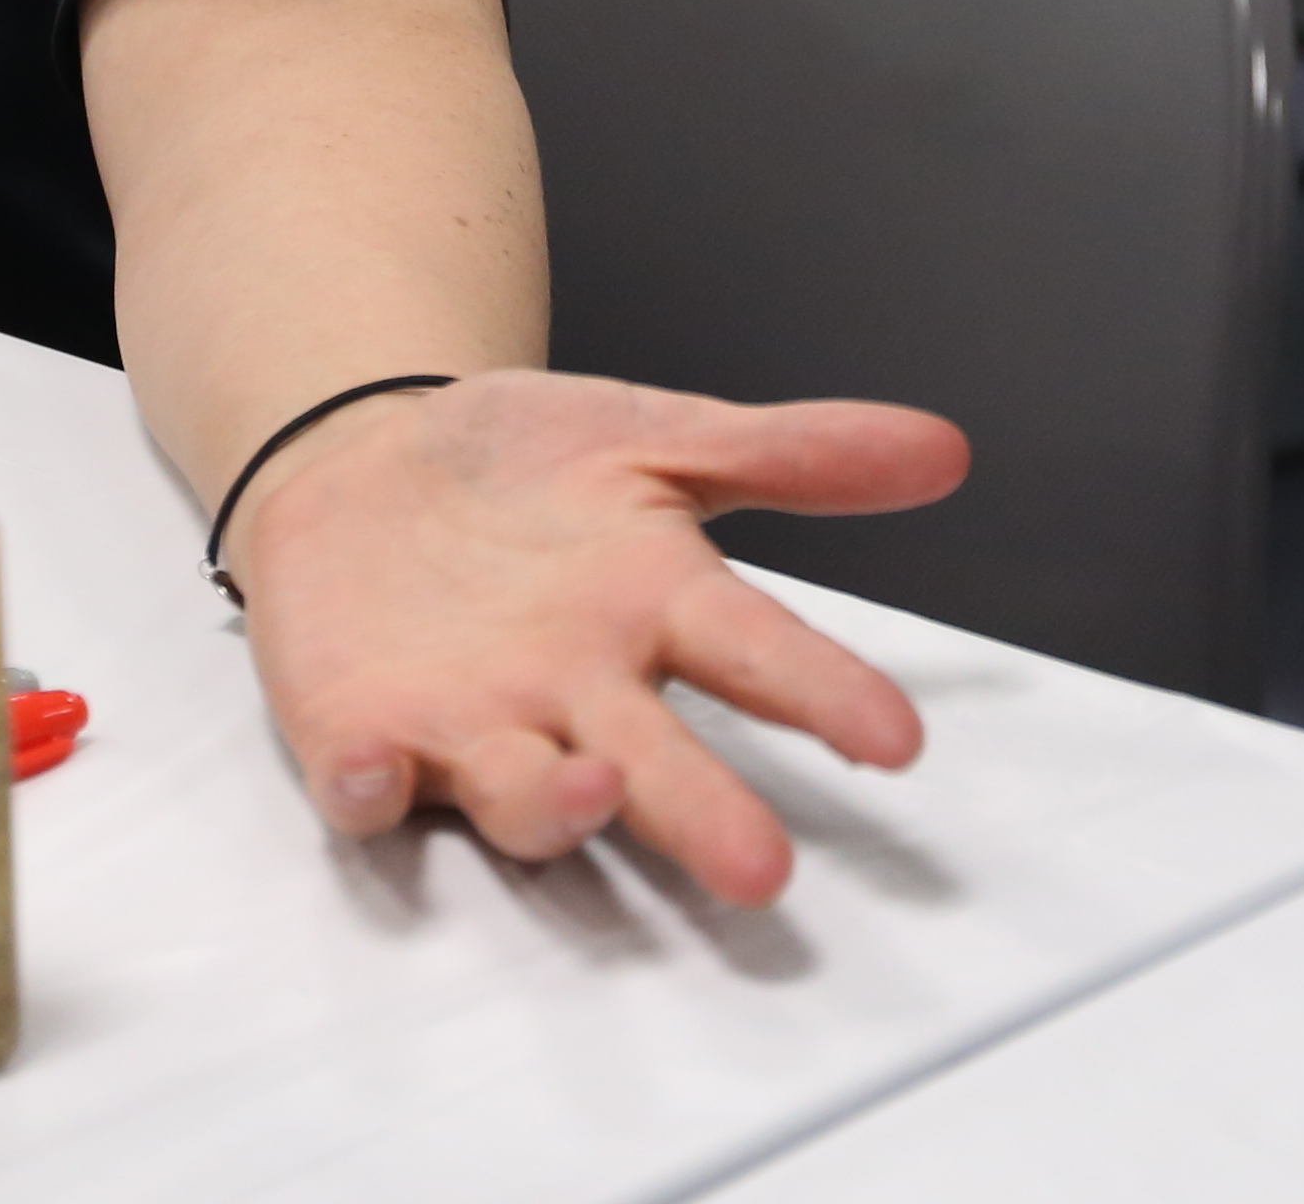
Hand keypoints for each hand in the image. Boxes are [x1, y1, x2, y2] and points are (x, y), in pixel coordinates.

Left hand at [223, 370, 971, 903]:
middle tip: (762, 868)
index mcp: (656, 609)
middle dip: (705, 818)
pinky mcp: (362, 734)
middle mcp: (576, 693)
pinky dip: (369, 787)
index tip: (896, 740)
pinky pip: (365, 784)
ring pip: (522, 793)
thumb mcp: (658, 434)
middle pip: (655, 767)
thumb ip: (792, 451)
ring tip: (592, 789)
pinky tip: (377, 773)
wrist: (365, 459)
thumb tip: (942, 447)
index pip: (760, 656)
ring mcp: (472, 724)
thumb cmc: (520, 469)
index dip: (827, 697)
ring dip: (553, 804)